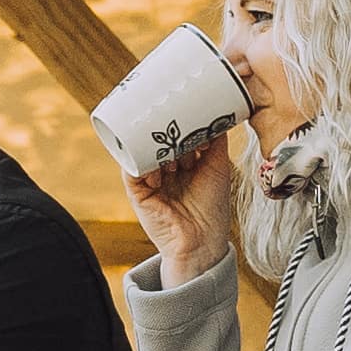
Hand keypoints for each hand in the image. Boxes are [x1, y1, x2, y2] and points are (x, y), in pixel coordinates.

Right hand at [128, 124, 238, 286]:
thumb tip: (217, 113)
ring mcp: (149, 180)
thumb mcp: (218, 166)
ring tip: (172, 150)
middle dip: (168, 132)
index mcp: (182, 164)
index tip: (184, 108)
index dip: (179, 123)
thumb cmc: (212, 208)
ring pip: (145, 151)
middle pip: (158, 140)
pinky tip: (156, 163)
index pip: (175, 136)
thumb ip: (215, 141)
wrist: (202, 242)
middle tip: (177, 124)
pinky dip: (141, 162)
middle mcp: (163, 169)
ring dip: (157, 147)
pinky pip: (131, 170)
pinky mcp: (137, 192)